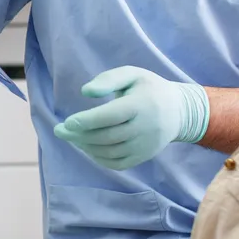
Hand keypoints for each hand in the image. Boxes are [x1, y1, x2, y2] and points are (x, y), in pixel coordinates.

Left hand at [53, 65, 210, 169]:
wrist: (179, 111)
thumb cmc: (149, 89)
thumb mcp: (132, 74)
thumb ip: (108, 79)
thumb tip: (85, 91)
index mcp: (141, 104)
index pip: (110, 116)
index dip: (86, 121)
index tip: (67, 122)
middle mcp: (145, 128)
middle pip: (106, 137)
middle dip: (79, 136)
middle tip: (60, 131)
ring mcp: (145, 146)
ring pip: (110, 152)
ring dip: (85, 147)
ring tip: (71, 137)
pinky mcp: (144, 157)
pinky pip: (117, 163)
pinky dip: (98, 158)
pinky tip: (87, 147)